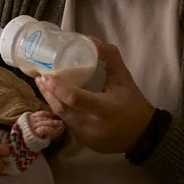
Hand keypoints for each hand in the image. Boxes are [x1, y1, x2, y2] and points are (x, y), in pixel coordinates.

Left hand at [35, 39, 154, 153]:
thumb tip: (92, 41)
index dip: (57, 86)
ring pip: (62, 117)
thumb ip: (110, 58)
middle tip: (40, 77)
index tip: (45, 75)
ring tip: (44, 86)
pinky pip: (67, 124)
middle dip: (48, 92)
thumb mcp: (124, 79)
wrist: (142, 136)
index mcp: (104, 109)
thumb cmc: (133, 105)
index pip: (74, 98)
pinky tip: (56, 100)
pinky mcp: (83, 142)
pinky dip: (60, 111)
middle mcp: (91, 125)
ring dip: (51, 101)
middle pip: (62, 108)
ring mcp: (85, 136)